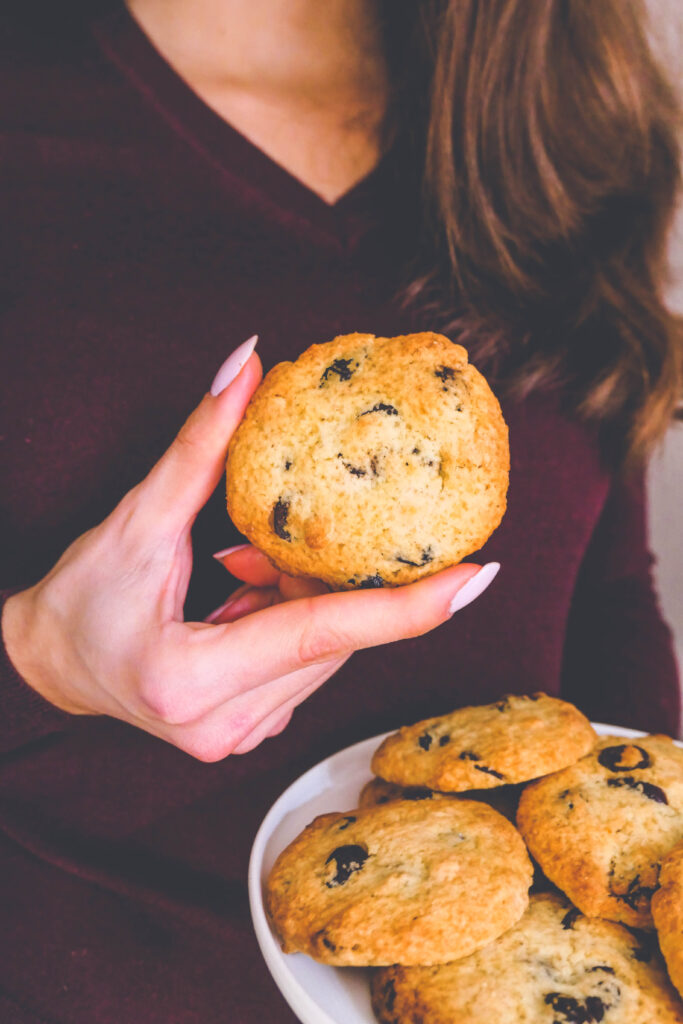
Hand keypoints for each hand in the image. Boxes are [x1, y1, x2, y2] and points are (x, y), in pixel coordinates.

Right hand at [2, 337, 499, 760]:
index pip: (321, 631)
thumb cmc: (78, 601)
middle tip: (279, 536)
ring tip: (238, 566)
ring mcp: (236, 739)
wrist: (46, 667)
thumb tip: (247, 365)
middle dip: (325, 578)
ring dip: (301, 597)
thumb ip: (200, 447)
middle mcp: (224, 725)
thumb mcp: (136, 520)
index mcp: (192, 680)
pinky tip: (243, 594)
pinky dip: (288, 621)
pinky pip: (301, 667)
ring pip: (321, 653)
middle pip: (329, 640)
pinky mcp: (245, 734)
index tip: (478, 577)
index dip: (407, 606)